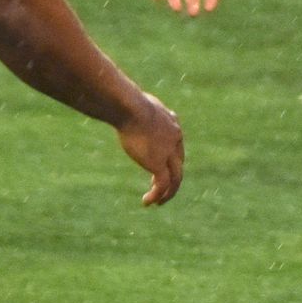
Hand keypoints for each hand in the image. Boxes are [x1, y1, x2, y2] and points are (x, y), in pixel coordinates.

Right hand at [116, 91, 184, 206]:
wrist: (132, 108)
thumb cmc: (129, 102)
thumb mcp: (138, 102)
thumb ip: (137, 107)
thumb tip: (122, 100)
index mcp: (173, 125)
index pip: (176, 148)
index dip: (170, 161)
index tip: (158, 169)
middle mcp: (175, 140)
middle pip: (179, 165)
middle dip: (172, 179)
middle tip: (163, 190)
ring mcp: (169, 153)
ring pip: (176, 179)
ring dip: (168, 193)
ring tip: (158, 203)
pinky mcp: (159, 164)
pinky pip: (162, 185)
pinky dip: (157, 195)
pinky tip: (147, 202)